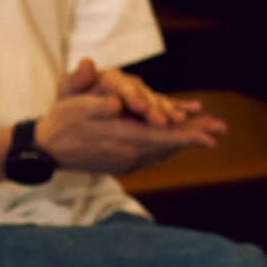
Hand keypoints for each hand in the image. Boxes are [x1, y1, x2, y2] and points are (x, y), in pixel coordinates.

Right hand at [39, 59, 223, 173]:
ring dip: (184, 139)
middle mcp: (129, 155)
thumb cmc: (62, 122)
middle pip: (170, 145)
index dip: (190, 137)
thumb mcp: (77, 106)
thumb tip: (116, 104)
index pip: (164, 139)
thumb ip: (99, 105)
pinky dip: (168, 144)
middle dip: (196, 135)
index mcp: (123, 140)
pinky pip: (153, 152)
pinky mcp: (122, 163)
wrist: (44, 148)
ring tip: (208, 129)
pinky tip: (178, 135)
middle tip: (222, 128)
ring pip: (163, 149)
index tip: (213, 138)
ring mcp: (126, 162)